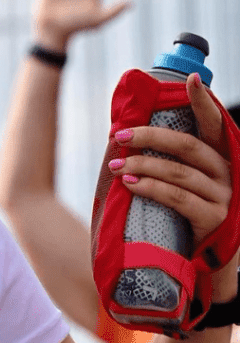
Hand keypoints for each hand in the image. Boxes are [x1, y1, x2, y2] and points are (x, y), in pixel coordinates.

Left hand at [109, 74, 236, 300]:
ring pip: (177, 172)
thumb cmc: (189, 214)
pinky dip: (149, 188)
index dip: (203, 101)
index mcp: (221, 158)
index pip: (214, 124)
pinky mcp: (214, 219)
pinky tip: (130, 184)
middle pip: (186, 145)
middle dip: (149, 136)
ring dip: (141, 164)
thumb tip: (126, 134)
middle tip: (119, 135)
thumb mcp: (185, 182)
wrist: (209, 263)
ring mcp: (224, 196)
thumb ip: (171, 160)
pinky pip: (176, 198)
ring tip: (116, 164)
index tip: (192, 79)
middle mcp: (228, 172)